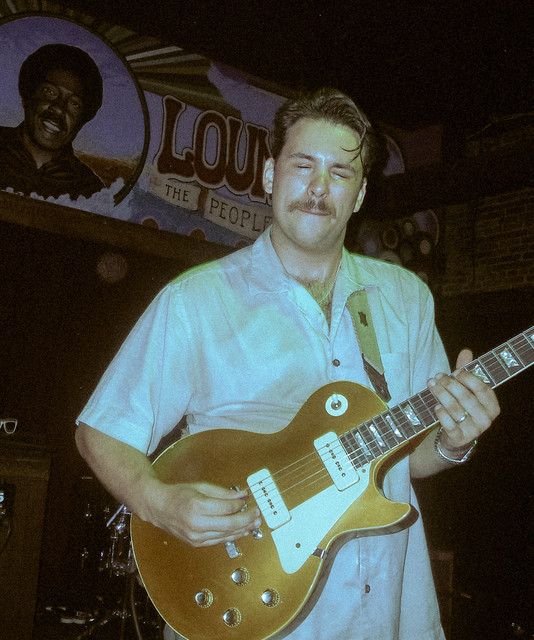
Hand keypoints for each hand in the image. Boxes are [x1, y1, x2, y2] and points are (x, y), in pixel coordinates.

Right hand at [146, 481, 261, 547]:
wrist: (158, 508)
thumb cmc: (178, 494)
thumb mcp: (201, 487)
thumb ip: (223, 493)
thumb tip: (242, 496)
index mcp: (197, 506)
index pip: (227, 508)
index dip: (240, 505)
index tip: (247, 501)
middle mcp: (196, 524)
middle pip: (230, 524)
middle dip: (247, 519)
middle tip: (257, 515)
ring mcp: (196, 536)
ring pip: (226, 535)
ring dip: (243, 529)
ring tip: (254, 524)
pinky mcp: (196, 543)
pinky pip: (219, 541)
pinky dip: (232, 536)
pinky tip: (241, 531)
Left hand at [428, 348, 499, 454]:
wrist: (457, 437)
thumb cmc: (462, 408)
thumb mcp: (466, 389)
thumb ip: (466, 372)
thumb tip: (466, 351)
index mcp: (492, 406)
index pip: (482, 388)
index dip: (467, 378)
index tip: (454, 371)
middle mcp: (486, 419)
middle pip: (466, 397)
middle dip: (449, 385)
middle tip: (437, 377)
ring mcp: (474, 430)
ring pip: (456, 409)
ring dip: (441, 395)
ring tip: (431, 385)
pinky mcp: (460, 438)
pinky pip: (449, 424)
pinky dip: (441, 414)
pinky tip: (436, 406)